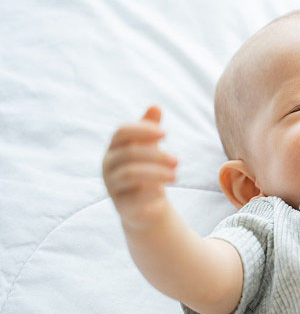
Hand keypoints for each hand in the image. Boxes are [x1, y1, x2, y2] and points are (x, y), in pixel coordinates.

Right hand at [102, 106, 178, 229]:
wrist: (141, 206)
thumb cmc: (144, 170)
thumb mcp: (148, 149)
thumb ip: (150, 129)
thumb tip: (156, 106)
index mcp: (114, 149)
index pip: (121, 132)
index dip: (142, 130)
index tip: (165, 133)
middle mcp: (108, 167)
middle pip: (129, 154)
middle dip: (156, 155)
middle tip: (178, 161)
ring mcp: (112, 187)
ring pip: (130, 174)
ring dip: (156, 174)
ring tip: (175, 176)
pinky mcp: (122, 207)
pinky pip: (134, 201)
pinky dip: (150, 197)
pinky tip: (163, 197)